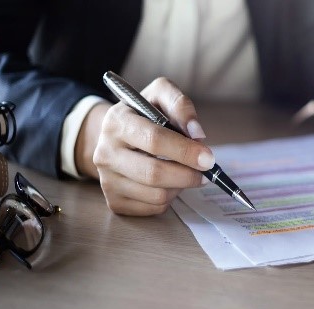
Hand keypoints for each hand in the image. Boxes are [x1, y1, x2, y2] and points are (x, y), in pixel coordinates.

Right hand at [77, 77, 211, 215]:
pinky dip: (170, 198)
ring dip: (181, 186)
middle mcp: (105, 153)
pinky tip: (170, 183)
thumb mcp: (159, 95)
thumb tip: (197, 134)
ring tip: (185, 173)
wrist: (117, 137)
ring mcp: (107, 181)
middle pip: (153, 173)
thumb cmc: (144, 115)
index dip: (185, 151)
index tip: (208, 158)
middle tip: (205, 172)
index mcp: (116, 122)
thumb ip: (180, 105)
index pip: (154, 140)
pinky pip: (153, 208)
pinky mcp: (115, 202)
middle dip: (187, 175)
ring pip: (156, 195)